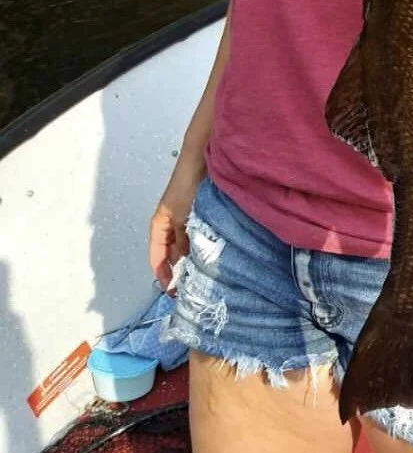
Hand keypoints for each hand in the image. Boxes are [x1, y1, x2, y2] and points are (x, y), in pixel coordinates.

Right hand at [148, 155, 204, 293]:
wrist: (203, 159)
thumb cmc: (186, 183)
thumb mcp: (180, 217)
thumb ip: (181, 241)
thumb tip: (182, 265)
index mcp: (159, 227)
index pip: (157, 260)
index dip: (164, 277)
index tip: (175, 293)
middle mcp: (171, 226)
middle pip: (172, 257)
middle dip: (181, 272)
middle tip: (193, 289)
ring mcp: (186, 221)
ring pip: (187, 249)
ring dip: (194, 261)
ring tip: (205, 277)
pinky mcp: (200, 216)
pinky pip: (199, 239)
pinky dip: (204, 249)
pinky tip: (214, 256)